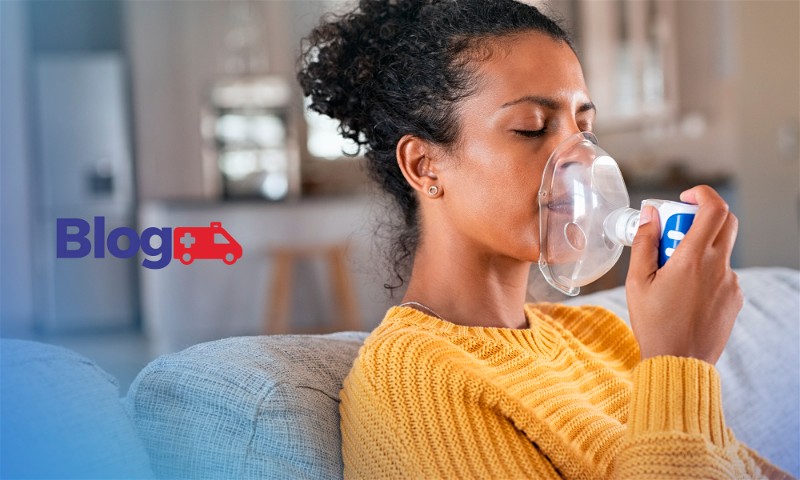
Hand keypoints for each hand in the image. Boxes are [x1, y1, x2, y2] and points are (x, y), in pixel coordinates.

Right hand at [626, 185, 742, 364]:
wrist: (679, 362)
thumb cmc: (654, 324)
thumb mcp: (637, 282)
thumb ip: (644, 243)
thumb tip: (650, 215)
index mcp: (693, 259)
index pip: (713, 209)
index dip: (702, 194)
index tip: (684, 198)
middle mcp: (719, 267)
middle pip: (725, 222)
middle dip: (700, 216)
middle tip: (677, 230)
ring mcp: (731, 283)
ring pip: (721, 249)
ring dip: (700, 249)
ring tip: (673, 275)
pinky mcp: (735, 297)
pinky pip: (723, 273)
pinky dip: (706, 272)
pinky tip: (686, 293)